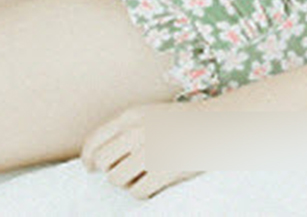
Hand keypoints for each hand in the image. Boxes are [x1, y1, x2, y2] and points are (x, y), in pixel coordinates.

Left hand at [81, 102, 201, 199]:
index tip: (91, 167)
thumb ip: (125, 130)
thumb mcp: (151, 115)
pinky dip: (144, 190)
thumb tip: (94, 159)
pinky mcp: (163, 170)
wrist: (217, 125)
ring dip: (128, 181)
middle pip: (103, 163)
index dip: (89, 158)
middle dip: (112, 169)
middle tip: (128, 169)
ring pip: (116, 179)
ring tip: (144, 174)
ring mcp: (150, 151)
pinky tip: (155, 181)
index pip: (94, 142)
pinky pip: (137, 191)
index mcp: (132, 116)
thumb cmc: (183, 122)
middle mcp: (137, 132)